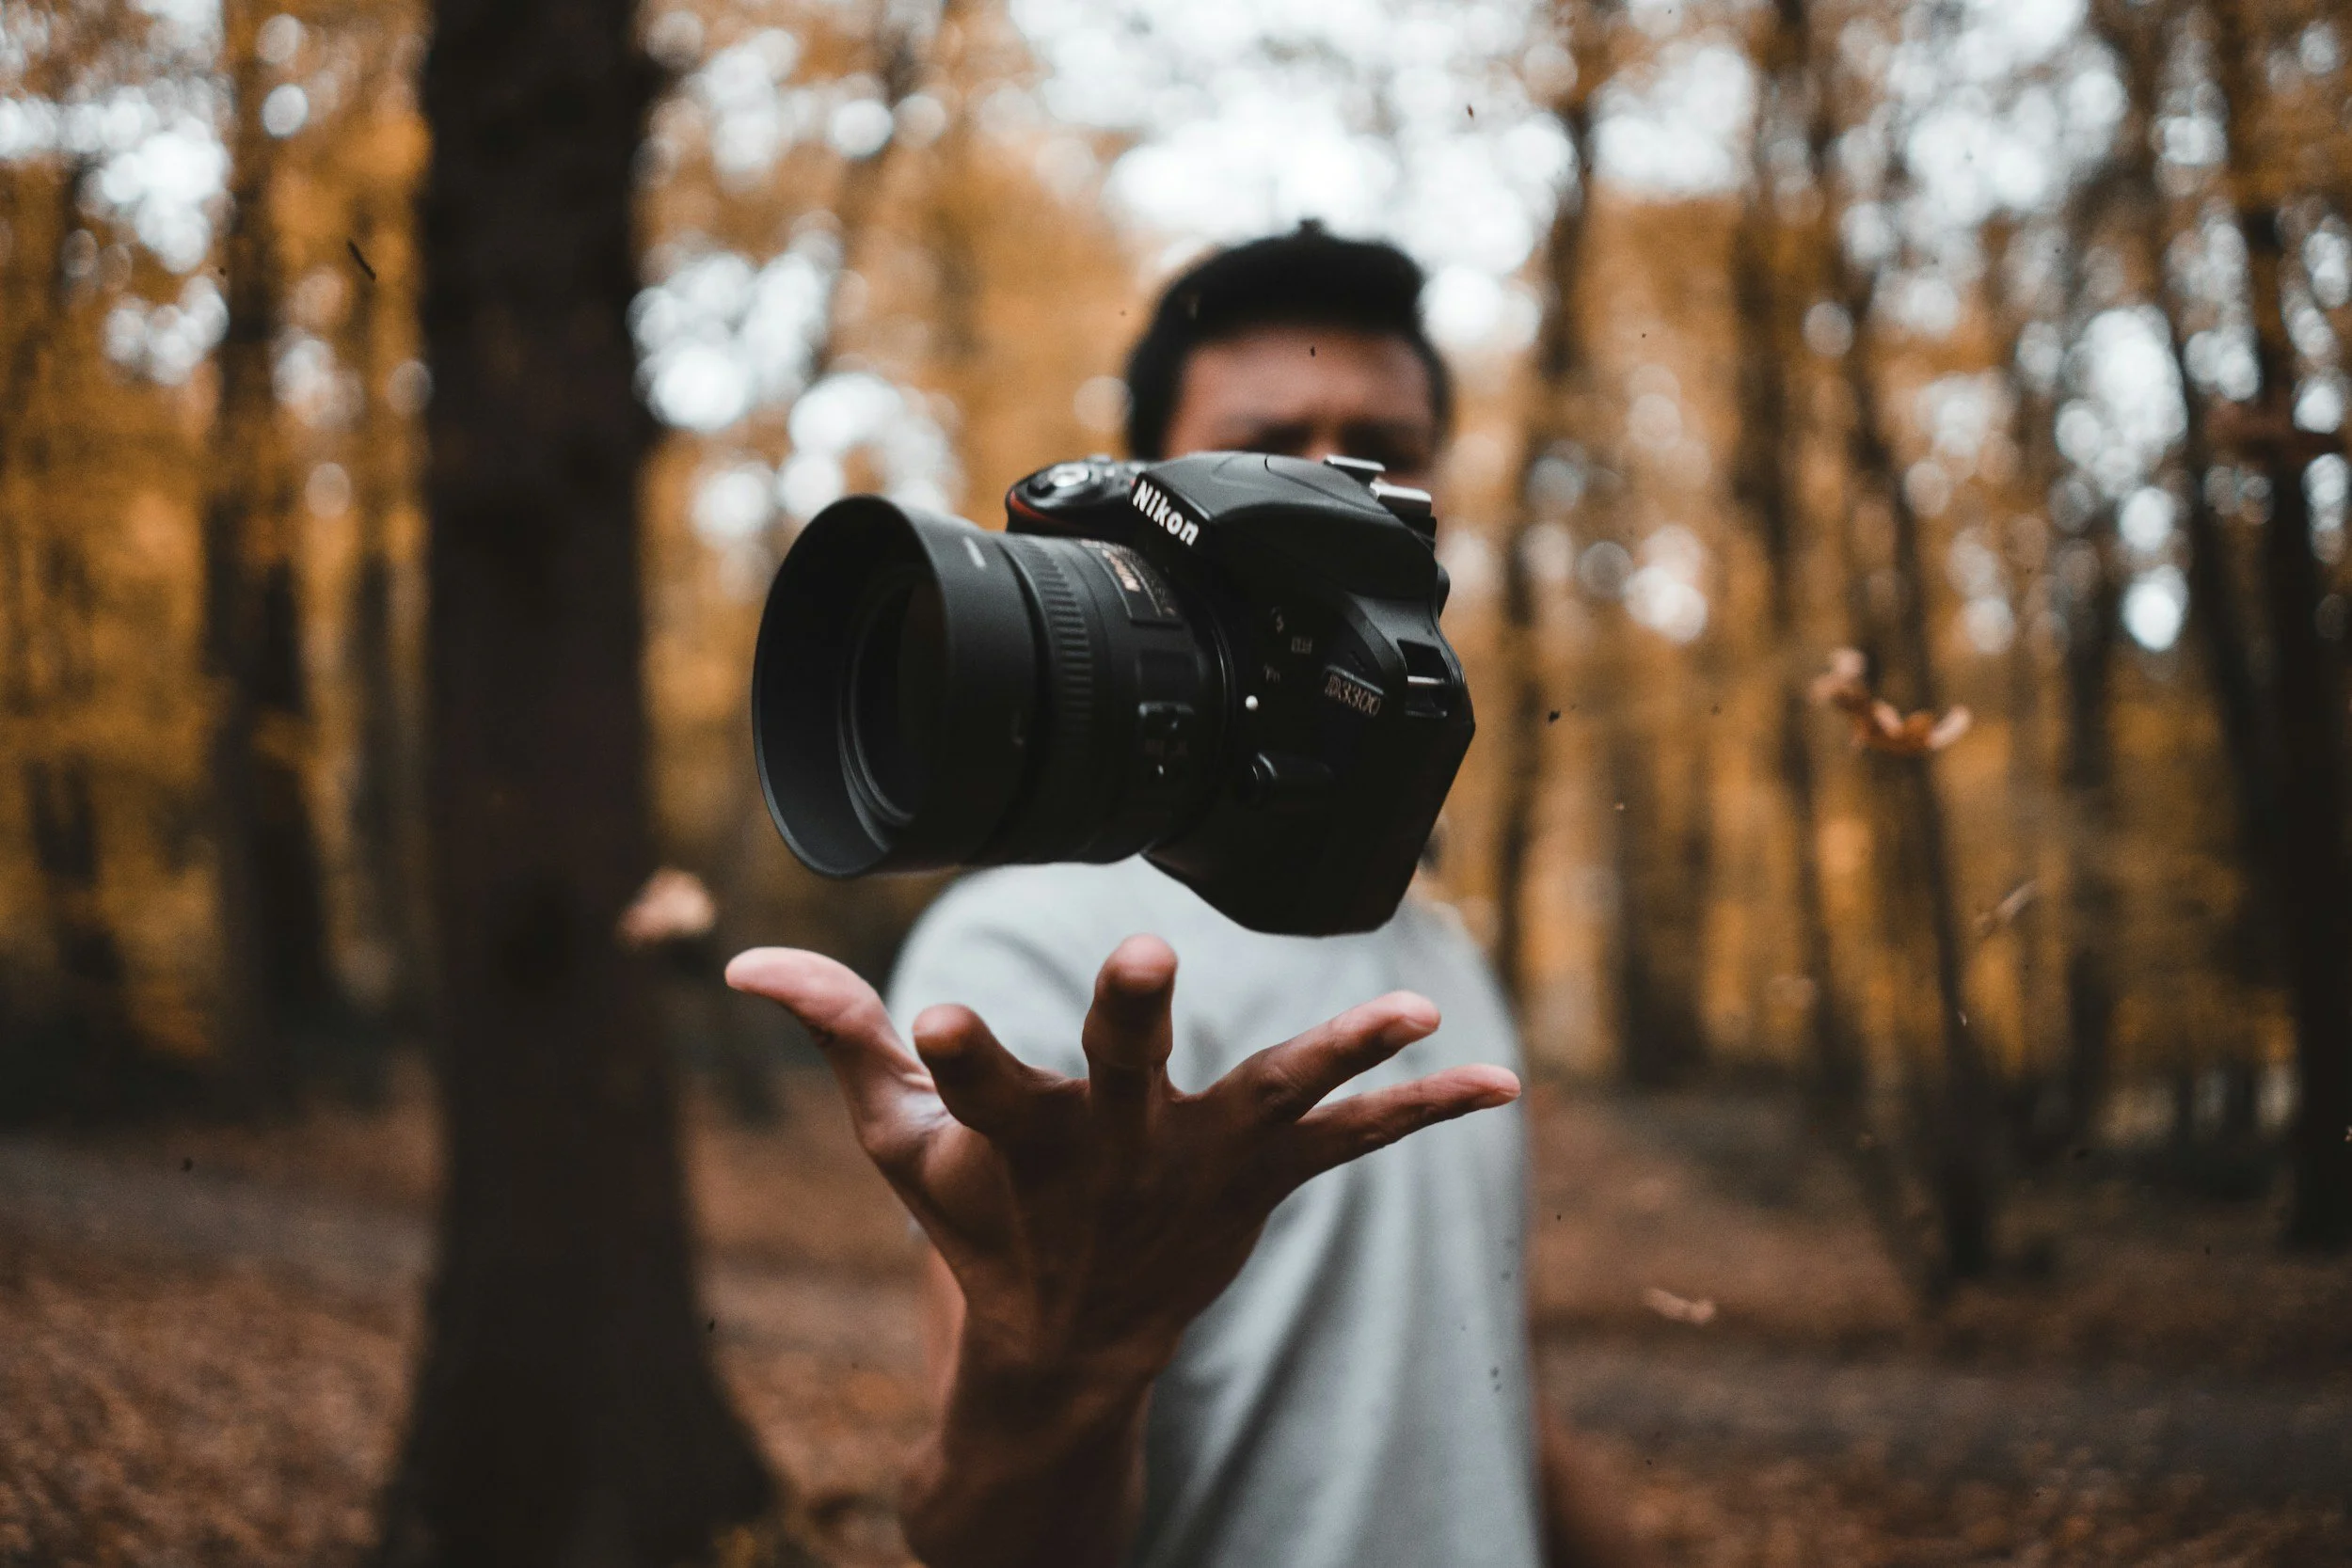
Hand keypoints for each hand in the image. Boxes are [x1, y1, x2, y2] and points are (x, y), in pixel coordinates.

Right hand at [725, 935, 1520, 1390]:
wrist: (1066, 1351)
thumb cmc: (977, 1227)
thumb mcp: (899, 1144)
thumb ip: (837, 1038)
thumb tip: (740, 963)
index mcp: (1015, 1146)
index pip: (971, 1091)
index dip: (955, 1056)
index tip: (933, 1016)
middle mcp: (1113, 1159)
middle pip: (1121, 1082)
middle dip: (1132, 1023)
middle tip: (1147, 962)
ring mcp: (1197, 1174)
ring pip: (1270, 1106)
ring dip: (1338, 1057)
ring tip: (1411, 1013)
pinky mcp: (1261, 1185)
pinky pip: (1352, 1146)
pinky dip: (1422, 1114)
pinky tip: (1504, 1083)